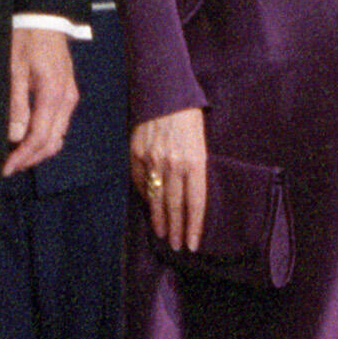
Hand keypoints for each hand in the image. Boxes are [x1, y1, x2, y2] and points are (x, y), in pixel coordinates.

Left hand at [1, 26, 79, 179]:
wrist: (44, 18)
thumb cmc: (28, 39)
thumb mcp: (15, 70)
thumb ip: (17, 104)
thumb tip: (15, 135)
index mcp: (54, 95)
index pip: (40, 138)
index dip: (23, 157)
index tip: (7, 167)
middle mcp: (66, 100)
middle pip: (52, 143)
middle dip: (31, 159)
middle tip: (9, 166)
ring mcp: (69, 97)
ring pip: (58, 136)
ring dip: (38, 150)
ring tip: (17, 156)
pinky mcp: (67, 93)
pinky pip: (59, 124)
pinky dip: (45, 137)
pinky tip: (29, 138)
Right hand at [131, 106, 207, 251]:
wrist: (163, 92)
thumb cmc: (189, 116)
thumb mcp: (201, 142)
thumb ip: (195, 169)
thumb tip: (190, 195)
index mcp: (194, 161)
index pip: (195, 203)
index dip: (193, 226)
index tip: (191, 243)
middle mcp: (173, 165)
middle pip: (175, 206)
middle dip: (176, 230)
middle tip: (175, 246)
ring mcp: (152, 160)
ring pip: (156, 199)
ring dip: (159, 220)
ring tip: (161, 234)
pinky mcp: (136, 154)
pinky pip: (140, 182)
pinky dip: (145, 197)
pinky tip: (149, 207)